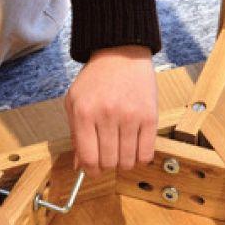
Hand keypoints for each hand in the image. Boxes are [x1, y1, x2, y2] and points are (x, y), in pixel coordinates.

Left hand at [65, 45, 157, 176]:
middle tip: (107, 158)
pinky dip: (140, 158)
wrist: (121, 54)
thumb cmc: (96, 79)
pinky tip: (135, 149)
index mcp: (85, 113)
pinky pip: (146, 153)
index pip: (88, 158)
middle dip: (107, 166)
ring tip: (121, 152)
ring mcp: (130, 117)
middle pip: (108, 162)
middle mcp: (107, 116)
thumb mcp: (75, 102)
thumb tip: (80, 165)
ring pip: (128, 161)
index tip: (93, 170)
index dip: (91, 171)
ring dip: (123, 163)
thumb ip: (75, 135)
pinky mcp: (150, 117)